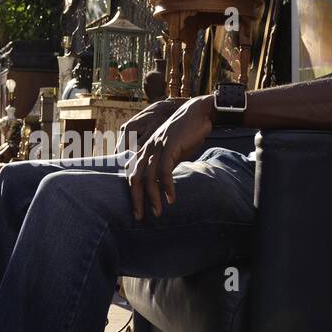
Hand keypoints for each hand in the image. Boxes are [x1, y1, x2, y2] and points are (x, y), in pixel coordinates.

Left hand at [126, 96, 213, 221]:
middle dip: (136, 200)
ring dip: (153, 198)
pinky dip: (167, 187)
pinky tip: (171, 198)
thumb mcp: (172, 152)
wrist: (198, 114)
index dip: (133, 194)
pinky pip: (165, 171)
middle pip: (135, 179)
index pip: (133, 175)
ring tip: (158, 212)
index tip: (137, 210)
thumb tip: (163, 184)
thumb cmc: (186, 134)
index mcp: (146, 150)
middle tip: (140, 217)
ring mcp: (157, 147)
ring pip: (149, 178)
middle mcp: (147, 149)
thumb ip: (165, 165)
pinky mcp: (169, 146)